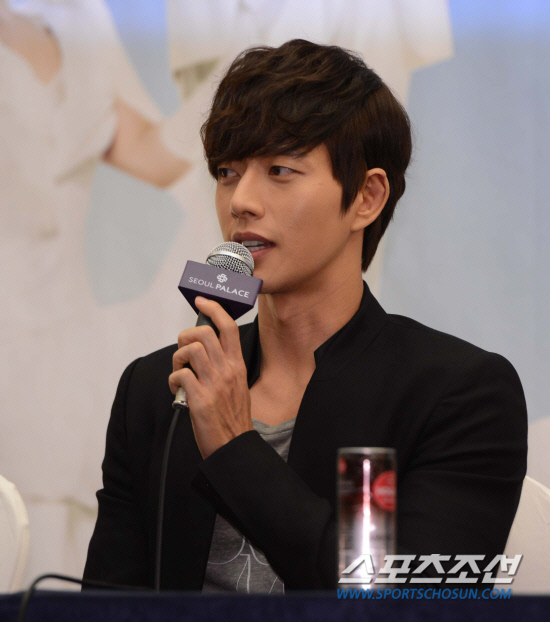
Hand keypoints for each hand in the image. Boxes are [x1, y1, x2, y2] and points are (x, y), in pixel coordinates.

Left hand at [168, 297, 252, 458]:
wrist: (233, 446)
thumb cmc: (232, 417)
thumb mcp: (237, 385)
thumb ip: (224, 366)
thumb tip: (204, 351)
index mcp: (237, 366)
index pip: (228, 327)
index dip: (214, 309)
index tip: (202, 301)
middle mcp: (227, 371)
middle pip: (204, 333)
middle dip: (186, 336)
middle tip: (183, 349)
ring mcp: (214, 384)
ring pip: (190, 351)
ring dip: (178, 358)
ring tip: (180, 372)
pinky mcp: (200, 399)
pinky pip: (180, 376)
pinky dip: (173, 379)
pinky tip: (177, 389)